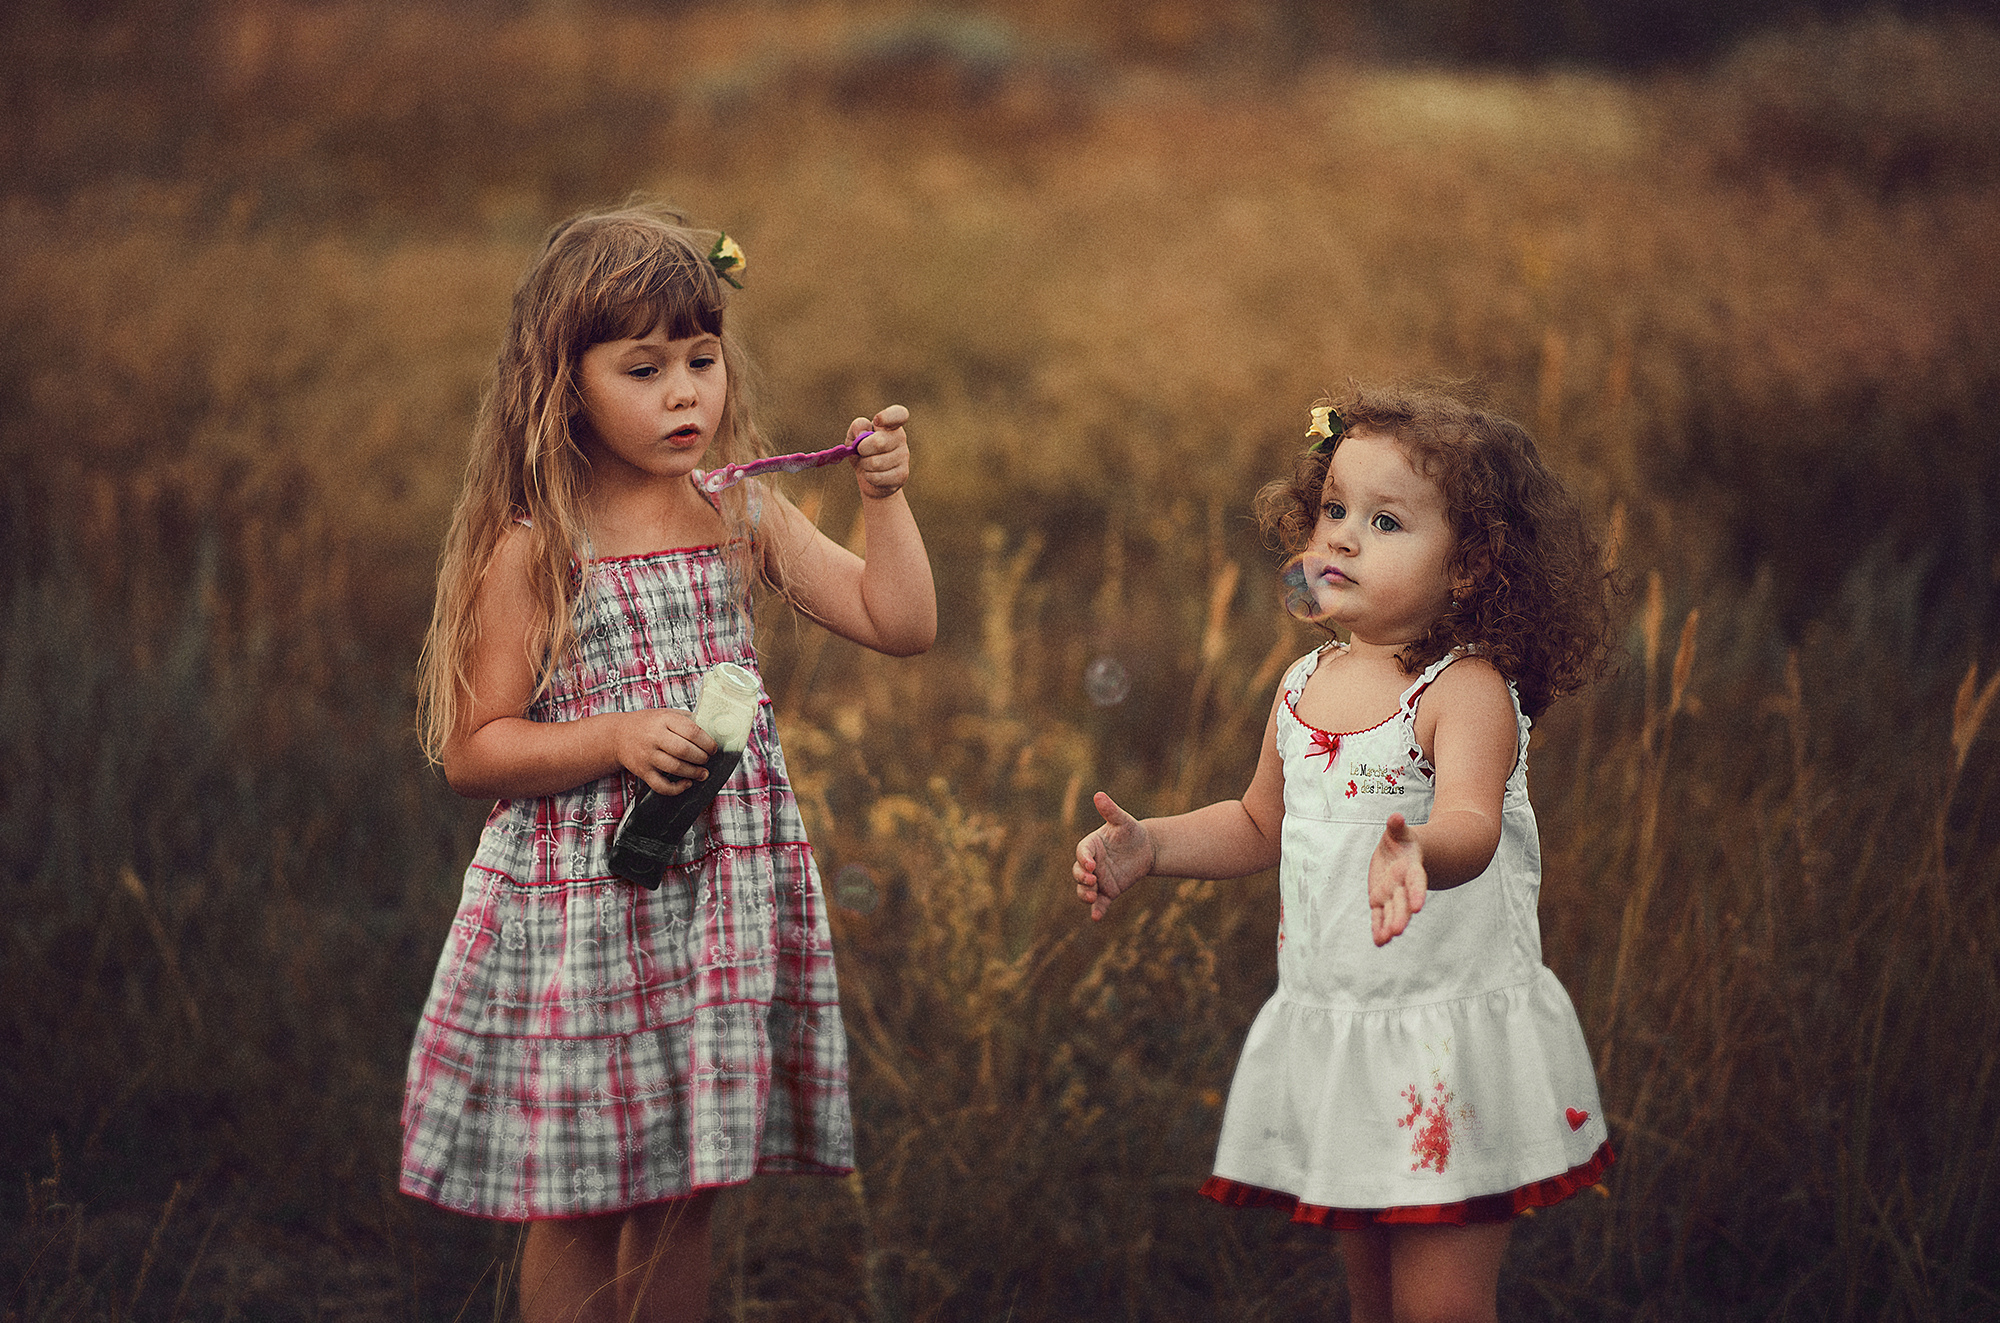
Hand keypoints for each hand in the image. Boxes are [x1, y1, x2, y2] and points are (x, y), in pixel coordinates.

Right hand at [607, 708, 717, 795]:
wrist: (618, 735)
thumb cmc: (647, 724)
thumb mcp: (666, 714)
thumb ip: (687, 720)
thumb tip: (713, 729)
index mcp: (664, 720)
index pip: (692, 731)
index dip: (707, 742)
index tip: (713, 748)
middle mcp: (654, 737)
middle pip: (685, 751)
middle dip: (702, 758)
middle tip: (707, 759)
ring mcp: (647, 756)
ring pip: (675, 768)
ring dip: (694, 773)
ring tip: (702, 773)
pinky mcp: (642, 772)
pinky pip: (661, 785)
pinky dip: (676, 788)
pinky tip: (686, 784)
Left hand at [852, 405, 910, 498]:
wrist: (870, 477)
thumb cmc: (862, 452)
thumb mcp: (854, 436)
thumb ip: (857, 427)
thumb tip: (862, 432)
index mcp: (890, 425)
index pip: (899, 414)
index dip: (888, 416)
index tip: (876, 421)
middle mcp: (900, 438)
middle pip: (878, 442)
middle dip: (862, 449)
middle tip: (860, 451)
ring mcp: (903, 457)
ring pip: (875, 463)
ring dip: (865, 465)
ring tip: (867, 464)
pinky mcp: (902, 475)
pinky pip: (877, 477)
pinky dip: (868, 477)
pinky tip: (873, 475)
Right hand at [1073, 791, 1155, 920]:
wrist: (1146, 849)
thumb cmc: (1131, 831)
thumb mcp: (1122, 821)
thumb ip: (1110, 811)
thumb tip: (1098, 794)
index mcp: (1091, 845)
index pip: (1082, 852)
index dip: (1084, 859)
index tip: (1092, 864)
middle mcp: (1090, 864)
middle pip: (1078, 873)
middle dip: (1082, 878)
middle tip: (1093, 881)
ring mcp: (1098, 879)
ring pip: (1084, 890)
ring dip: (1084, 895)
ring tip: (1091, 897)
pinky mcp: (1108, 891)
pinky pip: (1099, 903)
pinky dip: (1096, 910)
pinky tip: (1097, 917)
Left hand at [1368, 812, 1427, 944]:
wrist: (1407, 854)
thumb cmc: (1403, 840)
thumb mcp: (1400, 832)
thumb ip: (1396, 827)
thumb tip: (1395, 817)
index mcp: (1412, 868)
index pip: (1416, 882)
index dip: (1416, 893)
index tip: (1418, 907)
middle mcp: (1403, 885)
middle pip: (1403, 902)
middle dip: (1401, 915)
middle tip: (1397, 930)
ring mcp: (1393, 894)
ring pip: (1392, 911)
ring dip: (1389, 925)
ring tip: (1385, 939)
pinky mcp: (1381, 899)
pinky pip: (1380, 915)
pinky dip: (1379, 927)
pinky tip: (1379, 941)